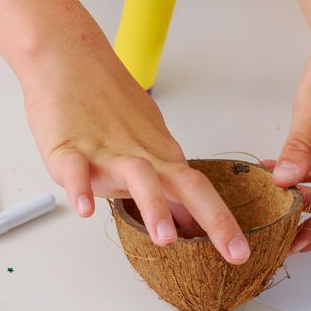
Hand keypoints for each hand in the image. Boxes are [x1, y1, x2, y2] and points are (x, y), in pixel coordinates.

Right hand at [22, 48, 251, 262]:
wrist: (68, 58)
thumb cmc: (103, 100)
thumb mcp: (144, 140)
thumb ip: (162, 179)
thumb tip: (185, 217)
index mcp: (160, 156)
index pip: (200, 191)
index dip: (223, 223)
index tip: (241, 252)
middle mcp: (140, 156)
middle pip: (186, 186)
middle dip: (215, 220)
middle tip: (234, 251)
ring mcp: (106, 151)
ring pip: (138, 178)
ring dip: (154, 207)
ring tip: (164, 237)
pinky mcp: (69, 147)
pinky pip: (76, 170)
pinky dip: (80, 189)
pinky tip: (84, 209)